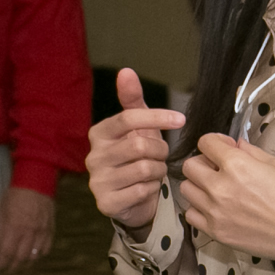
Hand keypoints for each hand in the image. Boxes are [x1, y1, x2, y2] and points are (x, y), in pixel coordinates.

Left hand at [0, 186, 54, 274]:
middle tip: (5, 272)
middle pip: (20, 259)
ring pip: (34, 257)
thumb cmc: (14, 195)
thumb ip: (0, 231)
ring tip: (17, 267)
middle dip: (11, 269)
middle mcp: (29, 232)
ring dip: (24, 265)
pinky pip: (45, 249)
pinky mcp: (50, 229)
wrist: (35, 182)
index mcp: (14, 227)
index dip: (1, 266)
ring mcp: (41, 232)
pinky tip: (32, 257)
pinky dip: (38, 256)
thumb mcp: (1, 212)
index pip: (6, 254)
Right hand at [85, 68, 183, 231]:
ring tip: (156, 170)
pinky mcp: (107, 203)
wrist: (133, 198)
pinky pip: (142, 190)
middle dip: (160, 149)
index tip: (181, 120)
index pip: (128, 118)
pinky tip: (148, 187)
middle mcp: (93, 156)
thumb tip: (126, 71)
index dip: (157, 117)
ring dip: (159, 169)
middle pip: (139, 145)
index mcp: (99, 134)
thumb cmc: (137, 157)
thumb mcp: (138, 126)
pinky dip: (152, 188)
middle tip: (162, 154)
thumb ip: (132, 99)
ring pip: (144, 168)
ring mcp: (98, 181)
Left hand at [179, 132, 274, 271]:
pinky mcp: (216, 232)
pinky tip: (216, 208)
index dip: (215, 142)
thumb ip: (251, 152)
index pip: (206, 143)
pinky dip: (199, 209)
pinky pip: (191, 215)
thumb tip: (235, 145)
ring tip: (216, 190)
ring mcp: (215, 212)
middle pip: (190, 166)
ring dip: (199, 185)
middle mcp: (220, 187)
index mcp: (237, 165)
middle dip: (204, 162)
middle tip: (219, 168)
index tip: (225, 148)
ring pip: (186, 189)